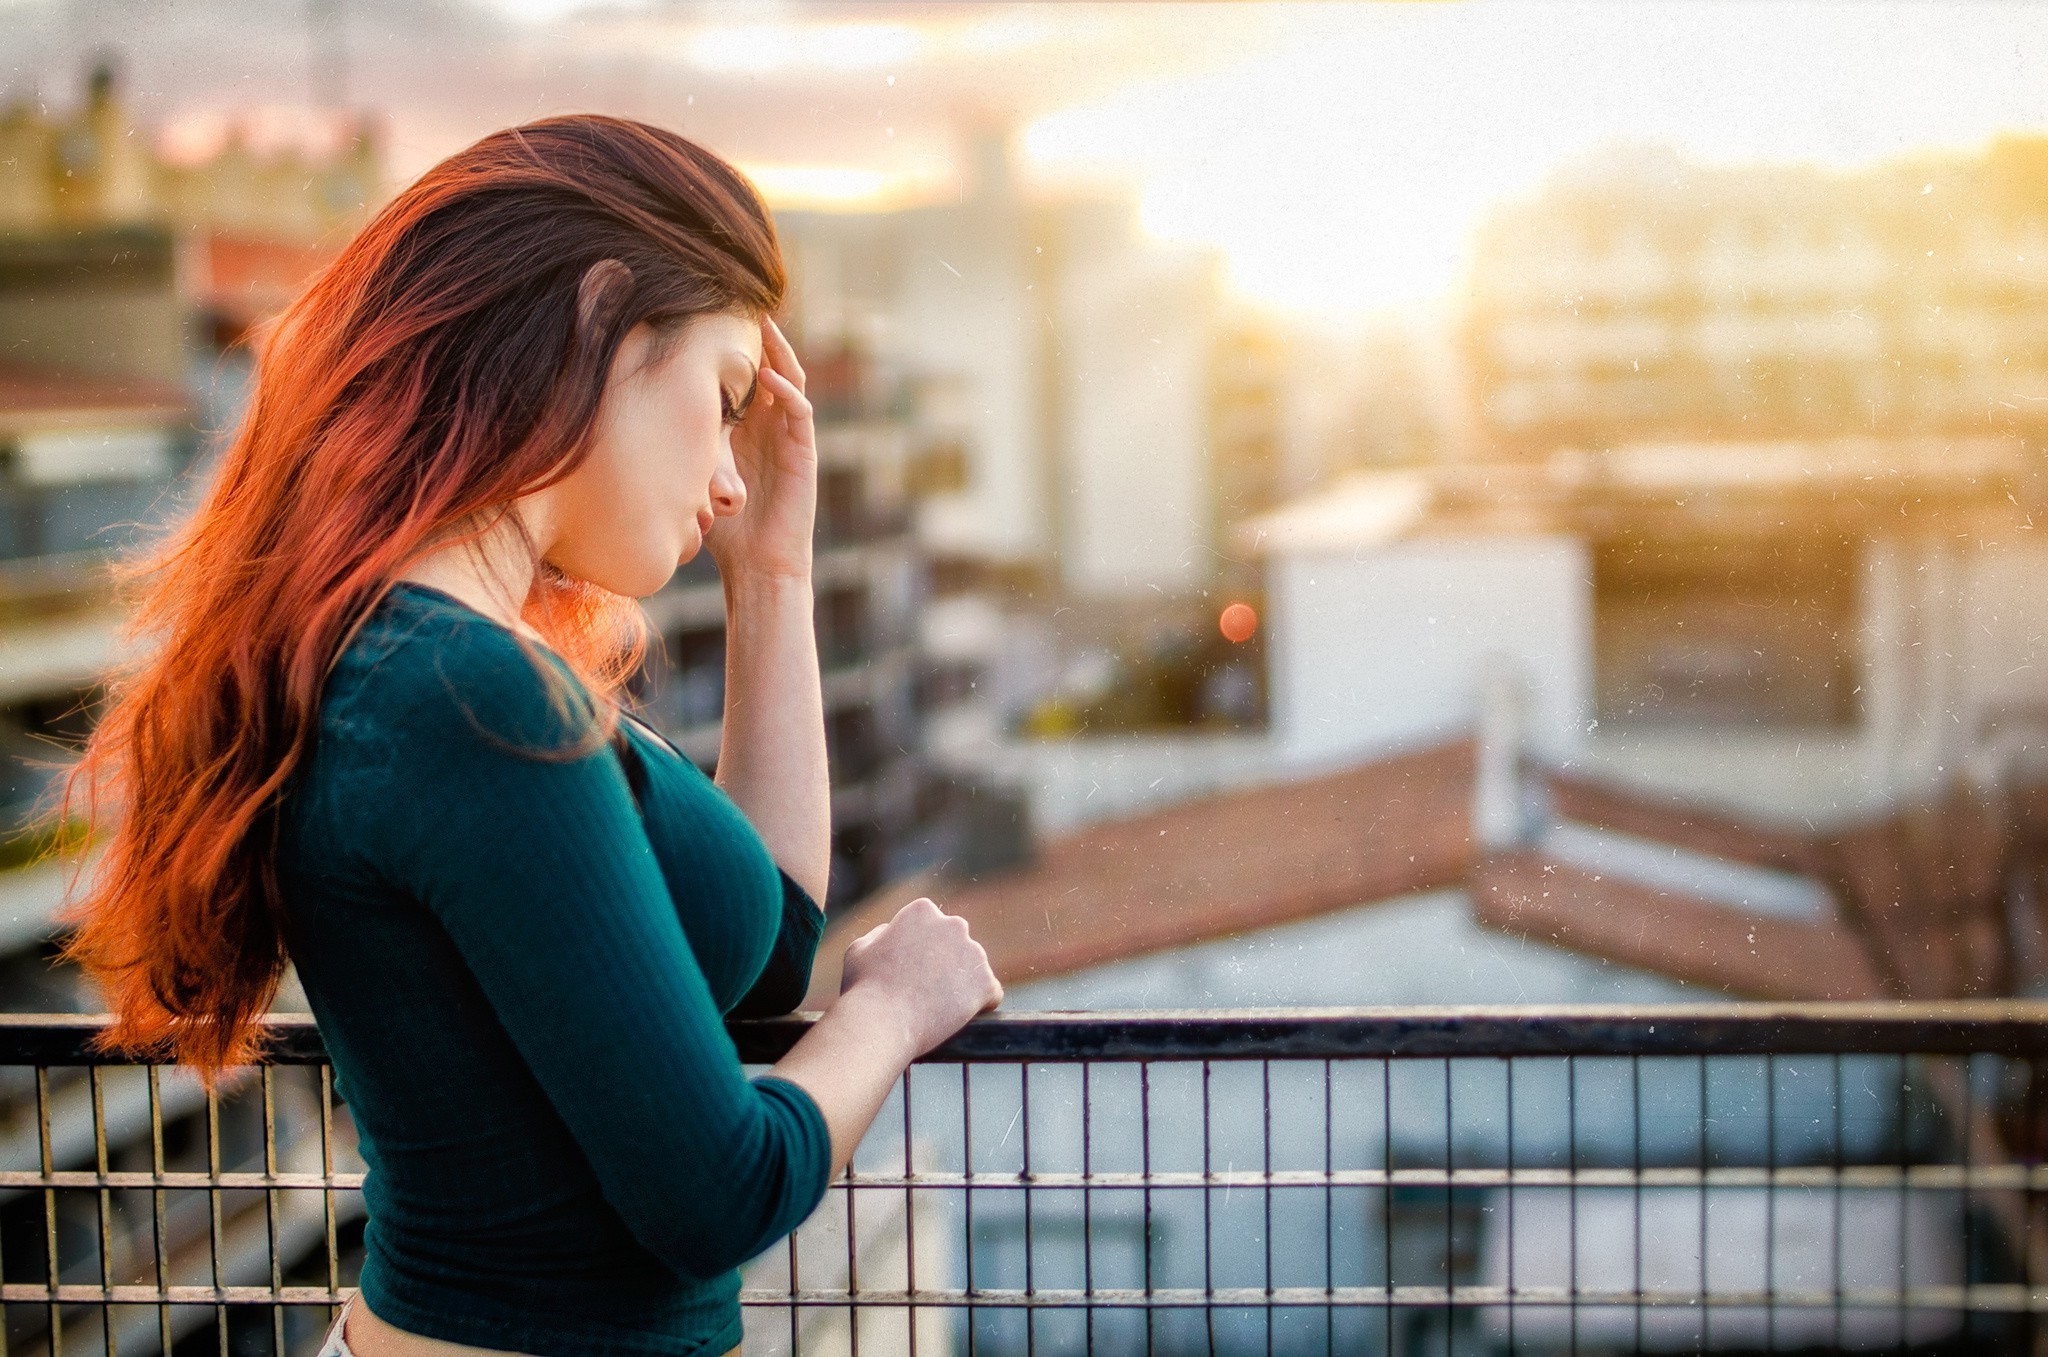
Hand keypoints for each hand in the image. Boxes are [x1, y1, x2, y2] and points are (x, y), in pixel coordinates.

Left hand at [705, 315, 815, 583]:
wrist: (757, 568)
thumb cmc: (726, 531)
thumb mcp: (694, 477)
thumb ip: (681, 451)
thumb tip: (634, 425)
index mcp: (746, 430)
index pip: (741, 378)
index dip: (731, 348)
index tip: (708, 317)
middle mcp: (769, 428)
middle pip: (769, 368)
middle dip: (758, 338)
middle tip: (741, 302)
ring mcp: (789, 438)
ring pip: (789, 382)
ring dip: (779, 354)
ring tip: (764, 325)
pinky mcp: (803, 454)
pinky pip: (800, 413)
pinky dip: (787, 392)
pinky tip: (769, 377)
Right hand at [837, 897, 1002, 1058]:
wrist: (882, 1022)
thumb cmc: (865, 987)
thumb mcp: (860, 949)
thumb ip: (881, 934)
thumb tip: (892, 931)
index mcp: (923, 911)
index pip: (933, 927)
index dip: (922, 950)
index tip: (911, 971)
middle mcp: (953, 925)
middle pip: (956, 944)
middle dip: (946, 963)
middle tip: (926, 991)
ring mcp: (973, 953)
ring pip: (973, 969)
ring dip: (961, 985)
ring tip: (937, 1008)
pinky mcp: (986, 983)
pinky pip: (990, 994)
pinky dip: (980, 1005)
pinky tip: (960, 1017)